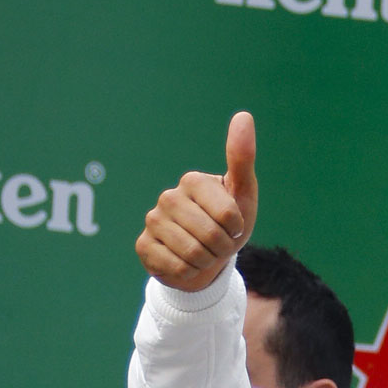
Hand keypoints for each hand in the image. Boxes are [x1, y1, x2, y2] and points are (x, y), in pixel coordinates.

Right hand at [136, 112, 257, 291]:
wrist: (206, 257)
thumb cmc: (228, 223)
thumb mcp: (243, 194)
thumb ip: (242, 158)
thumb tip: (244, 115)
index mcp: (192, 181)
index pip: (229, 216)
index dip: (237, 228)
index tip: (233, 225)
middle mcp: (168, 197)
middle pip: (211, 236)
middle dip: (222, 247)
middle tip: (218, 242)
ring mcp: (152, 221)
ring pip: (193, 254)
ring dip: (206, 260)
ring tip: (204, 252)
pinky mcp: (143, 246)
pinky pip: (176, 268)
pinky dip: (189, 272)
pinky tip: (185, 262)